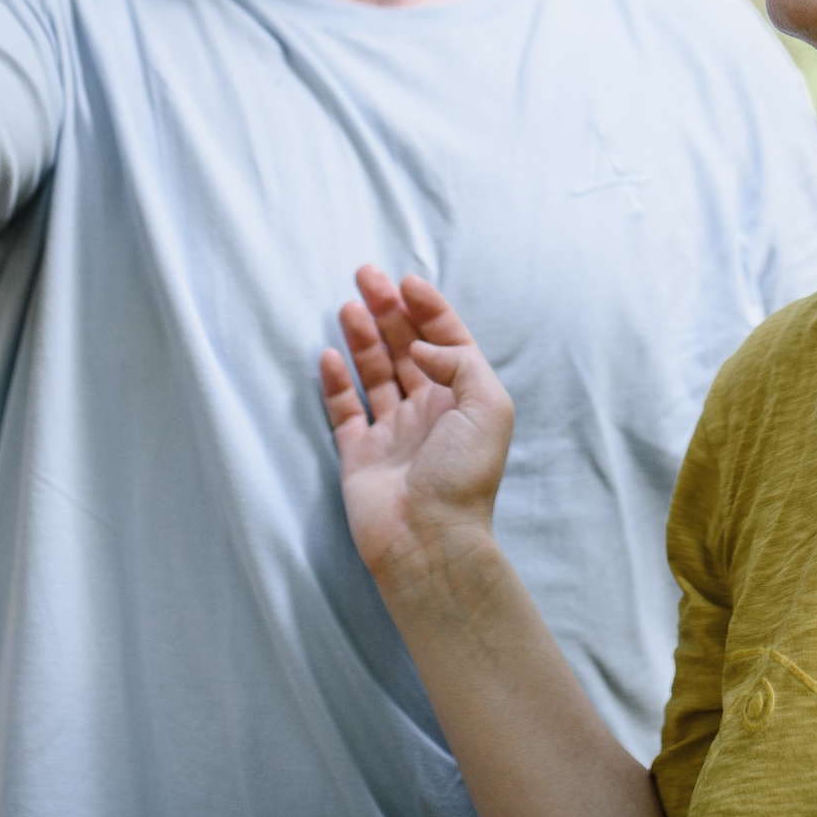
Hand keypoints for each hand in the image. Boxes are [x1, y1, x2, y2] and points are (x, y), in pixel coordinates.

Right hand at [319, 267, 513, 589]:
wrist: (429, 540)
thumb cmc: (464, 475)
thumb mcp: (488, 406)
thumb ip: (460, 362)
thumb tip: (420, 346)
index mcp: (462, 399)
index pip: (445, 341)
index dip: (427, 308)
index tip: (405, 281)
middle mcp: (428, 411)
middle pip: (405, 349)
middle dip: (388, 310)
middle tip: (365, 275)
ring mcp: (392, 433)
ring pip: (375, 373)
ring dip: (362, 338)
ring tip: (347, 305)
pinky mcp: (359, 455)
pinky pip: (344, 411)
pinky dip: (335, 382)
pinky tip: (328, 355)